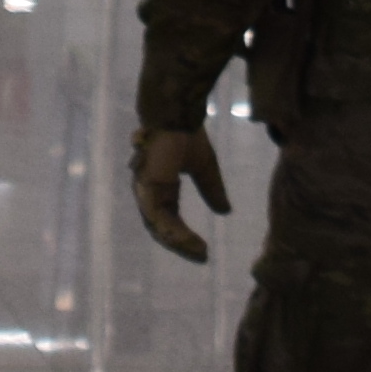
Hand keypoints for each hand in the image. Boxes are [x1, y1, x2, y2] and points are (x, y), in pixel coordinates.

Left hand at [132, 126, 229, 264]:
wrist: (177, 114)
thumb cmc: (187, 135)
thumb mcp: (206, 168)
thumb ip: (212, 190)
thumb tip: (225, 212)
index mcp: (161, 189)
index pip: (169, 221)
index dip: (184, 237)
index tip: (204, 251)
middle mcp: (149, 193)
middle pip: (162, 229)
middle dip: (181, 245)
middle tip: (201, 257)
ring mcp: (145, 190)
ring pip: (159, 227)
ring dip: (179, 242)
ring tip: (200, 252)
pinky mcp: (146, 187)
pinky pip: (157, 217)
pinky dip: (172, 231)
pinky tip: (188, 241)